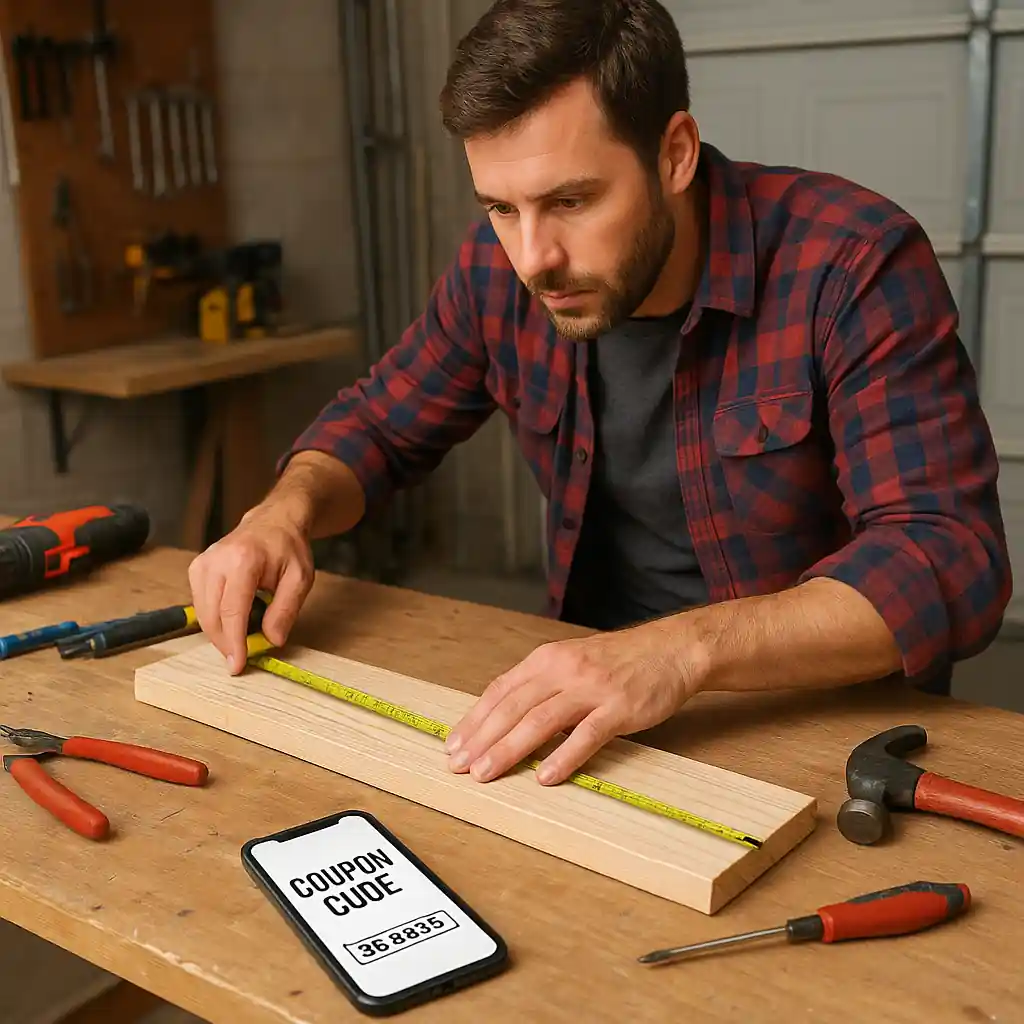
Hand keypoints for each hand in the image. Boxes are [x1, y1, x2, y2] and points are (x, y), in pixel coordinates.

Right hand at [187, 503, 313, 673]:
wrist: (274, 521)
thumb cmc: (288, 548)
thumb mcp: (300, 578)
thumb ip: (286, 610)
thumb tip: (272, 641)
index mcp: (243, 560)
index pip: (232, 611)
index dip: (233, 642)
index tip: (237, 665)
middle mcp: (216, 560)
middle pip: (212, 616)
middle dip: (225, 643)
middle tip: (241, 659)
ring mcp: (203, 563)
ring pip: (202, 613)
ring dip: (219, 633)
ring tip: (241, 639)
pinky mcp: (197, 568)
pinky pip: (200, 604)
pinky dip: (214, 619)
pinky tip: (232, 621)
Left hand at [444, 619, 702, 785]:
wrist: (671, 650)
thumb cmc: (618, 661)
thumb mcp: (571, 662)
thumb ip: (540, 686)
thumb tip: (504, 720)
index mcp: (547, 659)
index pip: (501, 691)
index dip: (474, 719)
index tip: (453, 744)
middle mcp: (564, 670)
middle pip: (513, 707)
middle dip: (482, 738)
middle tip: (458, 766)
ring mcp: (591, 689)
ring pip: (540, 721)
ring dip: (510, 749)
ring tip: (486, 773)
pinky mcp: (619, 708)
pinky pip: (586, 735)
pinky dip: (563, 756)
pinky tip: (546, 776)